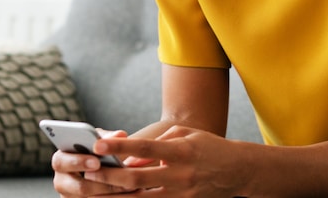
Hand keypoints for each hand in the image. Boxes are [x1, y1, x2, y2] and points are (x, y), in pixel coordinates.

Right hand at [52, 129, 136, 196]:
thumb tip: (120, 135)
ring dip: (111, 192)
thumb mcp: (100, 142)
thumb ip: (108, 138)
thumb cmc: (97, 152)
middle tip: (117, 176)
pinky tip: (129, 191)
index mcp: (61, 160)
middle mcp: (62, 181)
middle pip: (78, 187)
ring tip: (130, 185)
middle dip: (100, 182)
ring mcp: (71, 197)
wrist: (102, 171)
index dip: (78, 162)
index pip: (60, 161)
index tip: (97, 162)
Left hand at [84, 125, 246, 196]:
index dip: (120, 148)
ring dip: (115, 197)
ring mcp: (181, 195)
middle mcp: (180, 175)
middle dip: (109, 177)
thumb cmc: (208, 147)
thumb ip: (156, 144)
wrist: (238, 171)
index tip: (99, 145)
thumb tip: (129, 161)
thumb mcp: (184, 135)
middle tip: (89, 172)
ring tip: (94, 192)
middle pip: (137, 180)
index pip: (145, 148)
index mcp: (181, 151)